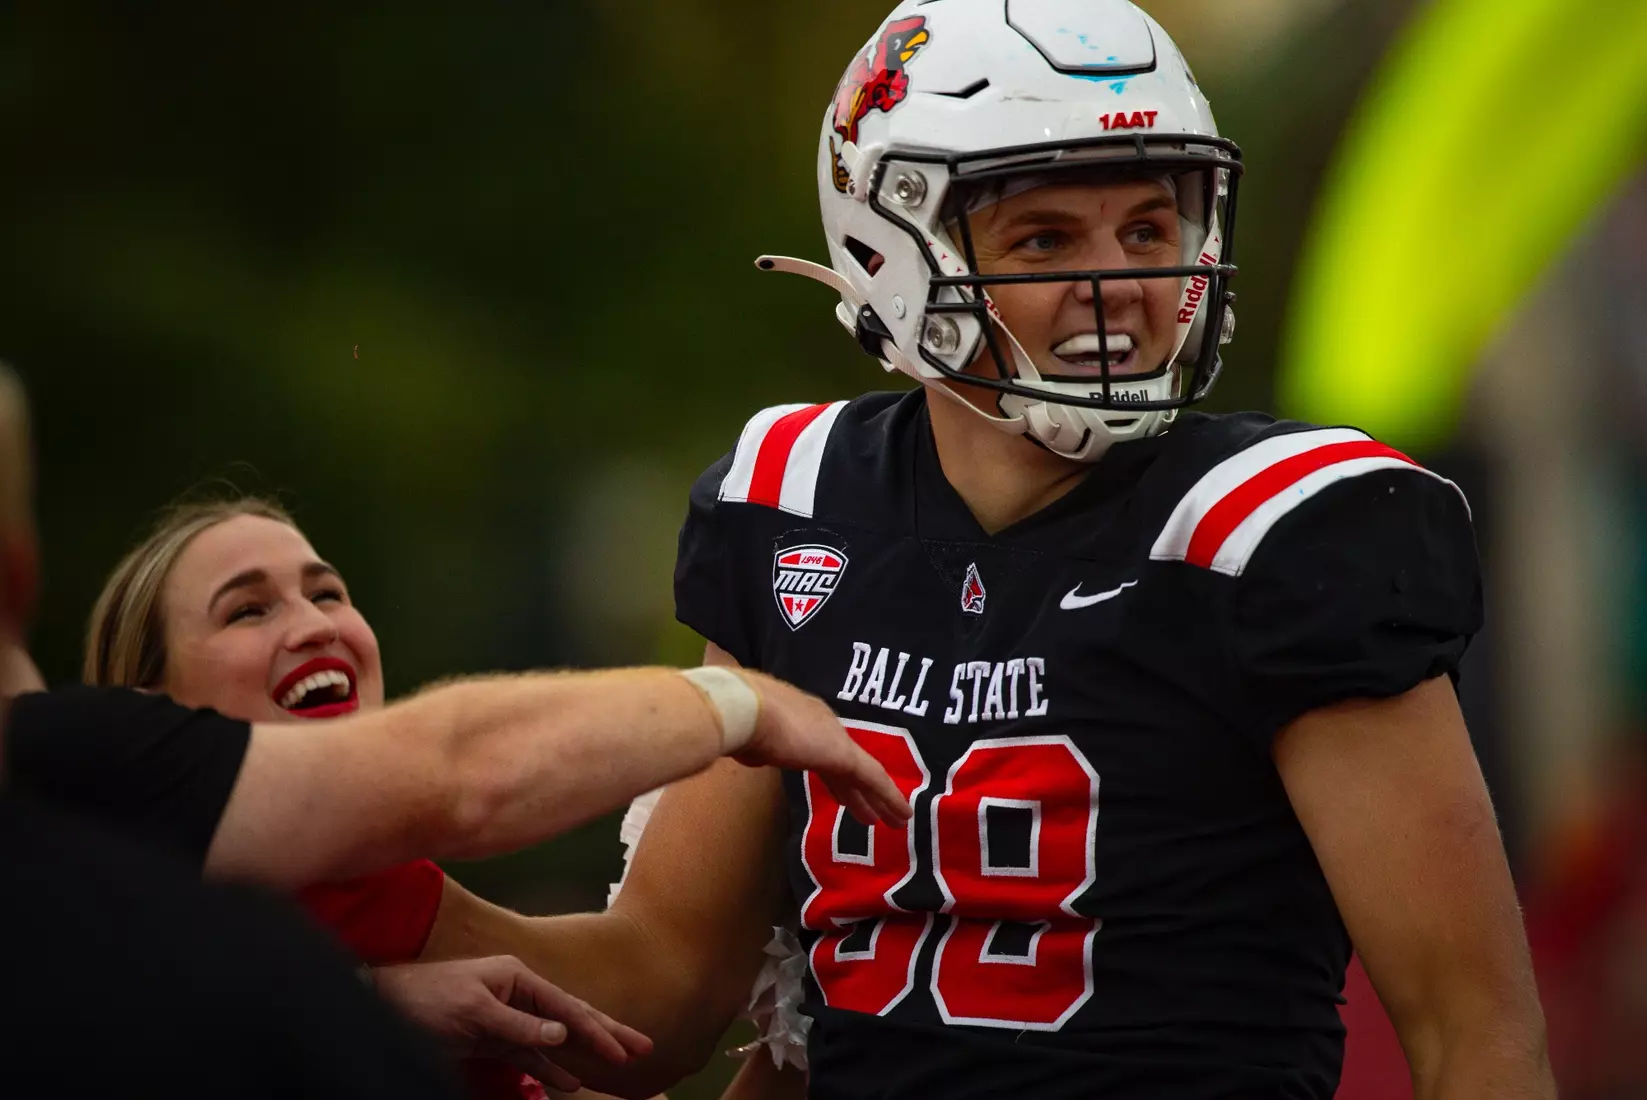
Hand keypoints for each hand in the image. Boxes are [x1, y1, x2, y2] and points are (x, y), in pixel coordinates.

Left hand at [369, 955, 651, 1091]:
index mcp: (516, 978)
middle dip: (606, 1033)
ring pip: (554, 1039)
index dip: (598, 1031)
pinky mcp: (491, 1038)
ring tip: (617, 1063)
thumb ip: (518, 1026)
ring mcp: (505, 1017)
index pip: (566, 1008)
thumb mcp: (473, 1012)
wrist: (384, 1004)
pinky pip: (529, 1055)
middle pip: (570, 1017)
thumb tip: (561, 1035)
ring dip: (583, 1053)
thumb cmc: (426, 999)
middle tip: (643, 1047)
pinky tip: (570, 1081)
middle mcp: (517, 994)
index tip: (624, 1051)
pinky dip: (549, 1068)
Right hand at [731, 670, 911, 827]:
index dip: (834, 774)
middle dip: (859, 791)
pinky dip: (888, 797)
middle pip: (846, 765)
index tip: (842, 793)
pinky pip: (873, 779)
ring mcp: (835, 738)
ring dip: (879, 798)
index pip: (822, 750)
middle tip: (872, 813)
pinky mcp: (844, 754)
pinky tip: (902, 814)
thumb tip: (751, 754)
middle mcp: (822, 724)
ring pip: (865, 774)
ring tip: (895, 820)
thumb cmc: (738, 721)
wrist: (745, 709)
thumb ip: (756, 747)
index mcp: (801, 718)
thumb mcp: (749, 737)